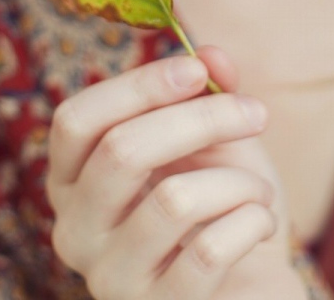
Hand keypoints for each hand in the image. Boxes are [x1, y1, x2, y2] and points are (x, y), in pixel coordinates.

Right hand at [46, 46, 293, 299]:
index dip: (138, 85)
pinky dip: (252, 221)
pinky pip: (210, 250)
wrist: (250, 285)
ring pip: (175, 200)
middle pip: (122, 151)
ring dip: (240, 182)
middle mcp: (76, 231)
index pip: (76, 120)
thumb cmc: (221, 204)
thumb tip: (212, 56)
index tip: (197, 69)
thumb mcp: (216, 138)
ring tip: (258, 190)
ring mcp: (111, 279)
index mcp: (73, 180)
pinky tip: (261, 223)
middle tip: (256, 114)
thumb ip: (208, 90)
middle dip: (203, 120)